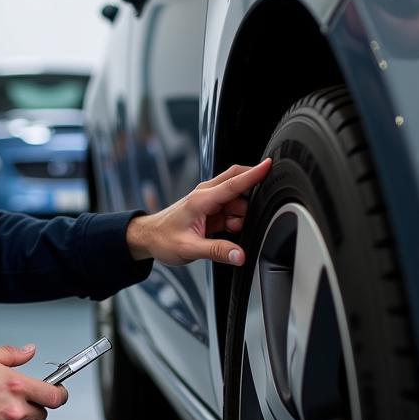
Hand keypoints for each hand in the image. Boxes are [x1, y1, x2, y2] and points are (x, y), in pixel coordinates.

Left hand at [126, 159, 271, 266]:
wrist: (148, 238)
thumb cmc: (162, 239)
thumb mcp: (189, 249)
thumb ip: (217, 252)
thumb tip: (239, 255)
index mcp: (201, 200)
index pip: (233, 183)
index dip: (254, 174)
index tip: (270, 164)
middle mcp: (206, 195)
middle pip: (237, 182)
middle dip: (250, 196)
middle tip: (246, 217)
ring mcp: (209, 201)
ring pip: (237, 199)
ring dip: (241, 214)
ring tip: (228, 231)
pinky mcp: (210, 209)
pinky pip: (231, 210)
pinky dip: (235, 220)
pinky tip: (225, 231)